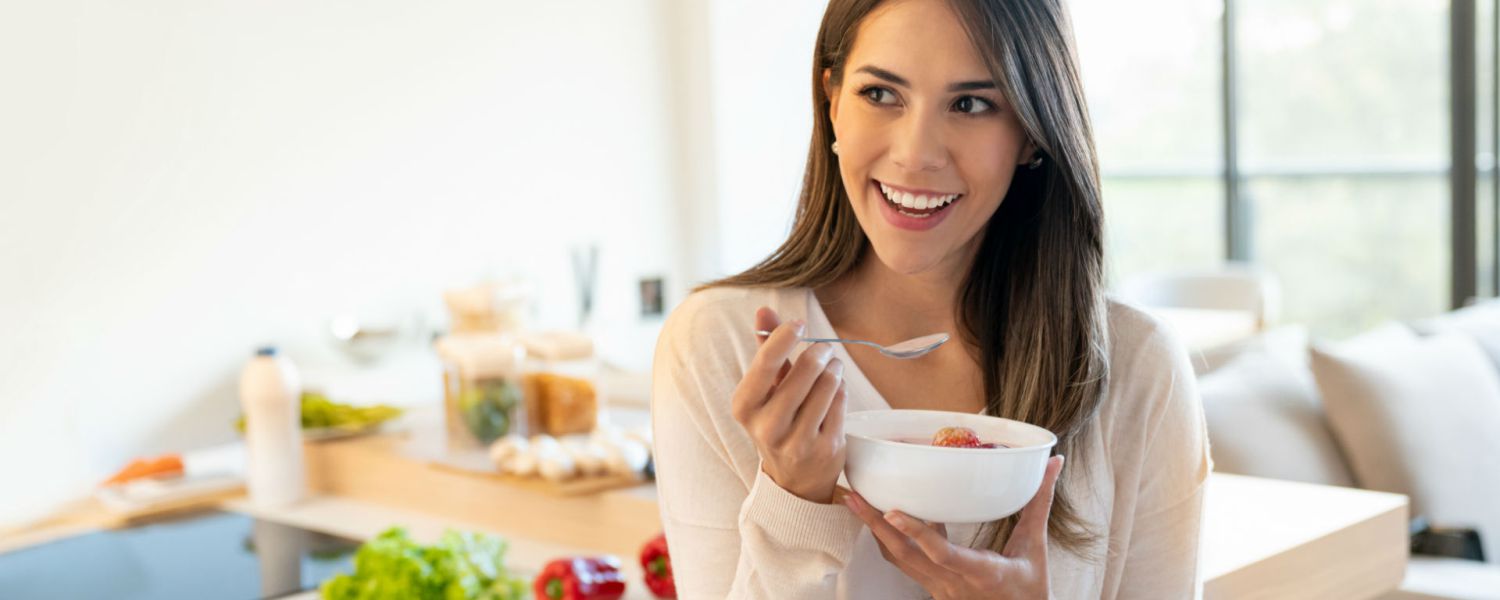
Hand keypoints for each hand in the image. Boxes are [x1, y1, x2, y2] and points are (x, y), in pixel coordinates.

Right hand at [731, 307, 847, 502]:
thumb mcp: (764, 390)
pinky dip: (841, 391)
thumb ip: (764, 349)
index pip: (767, 362)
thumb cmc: (777, 422)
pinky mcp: (826, 449)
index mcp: (745, 407)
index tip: (799, 325)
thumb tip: (763, 310)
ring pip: (828, 385)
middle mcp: (767, 426)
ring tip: (832, 368)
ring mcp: (798, 441)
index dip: (786, 336)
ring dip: (834, 369)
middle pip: (806, 370)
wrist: (793, 480)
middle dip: (819, 352)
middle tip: (824, 350)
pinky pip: (842, 403)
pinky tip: (836, 392)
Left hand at [844, 455, 1064, 599]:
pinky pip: (903, 563)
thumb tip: (1053, 464)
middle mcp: (952, 583)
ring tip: (854, 501)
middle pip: (905, 555)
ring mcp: (938, 588)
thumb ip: (1040, 502)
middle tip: (852, 496)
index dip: (917, 533)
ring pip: (898, 560)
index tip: (893, 512)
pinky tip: (882, 517)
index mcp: (981, 573)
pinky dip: (889, 540)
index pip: (943, 553)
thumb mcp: (1036, 546)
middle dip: (875, 525)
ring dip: (874, 531)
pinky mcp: (931, 587)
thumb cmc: (1030, 587)